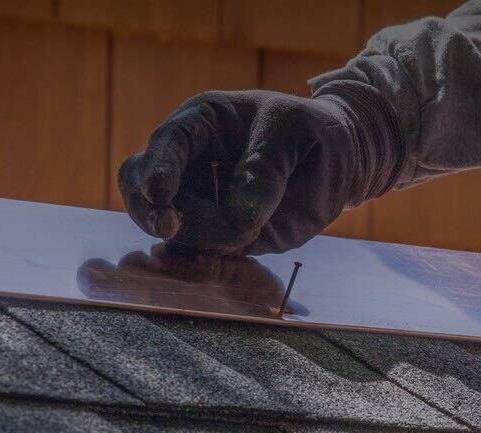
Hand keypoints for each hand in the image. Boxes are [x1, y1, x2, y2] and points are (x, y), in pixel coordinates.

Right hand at [118, 87, 398, 254]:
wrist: (339, 161)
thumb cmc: (314, 133)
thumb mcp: (298, 132)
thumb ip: (267, 168)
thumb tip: (237, 217)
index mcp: (202, 123)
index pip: (167, 142)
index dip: (158, 167)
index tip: (160, 193)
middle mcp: (189, 163)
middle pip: (141, 186)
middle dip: (148, 209)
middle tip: (170, 227)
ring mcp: (198, 202)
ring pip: (167, 227)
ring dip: (195, 238)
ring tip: (250, 231)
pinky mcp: (215, 236)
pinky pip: (195, 254)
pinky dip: (202, 261)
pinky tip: (234, 251)